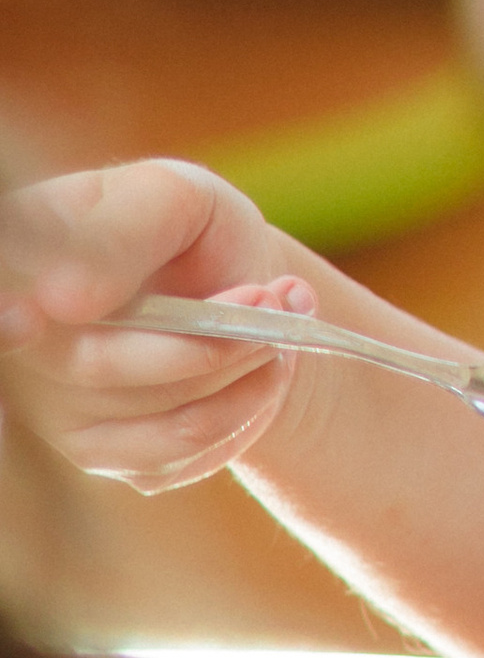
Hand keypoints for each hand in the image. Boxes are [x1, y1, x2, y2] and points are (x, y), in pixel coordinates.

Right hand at [0, 159, 311, 490]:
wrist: (239, 288)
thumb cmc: (191, 235)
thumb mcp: (175, 199)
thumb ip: (126, 226)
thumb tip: (65, 297)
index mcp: (24, 271)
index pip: (6, 314)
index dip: (10, 322)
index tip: (25, 319)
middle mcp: (25, 347)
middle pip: (99, 367)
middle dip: (210, 336)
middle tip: (276, 296)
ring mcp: (56, 411)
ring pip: (158, 416)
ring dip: (243, 372)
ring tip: (282, 328)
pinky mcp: (108, 457)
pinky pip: (183, 453)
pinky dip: (246, 409)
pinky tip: (262, 368)